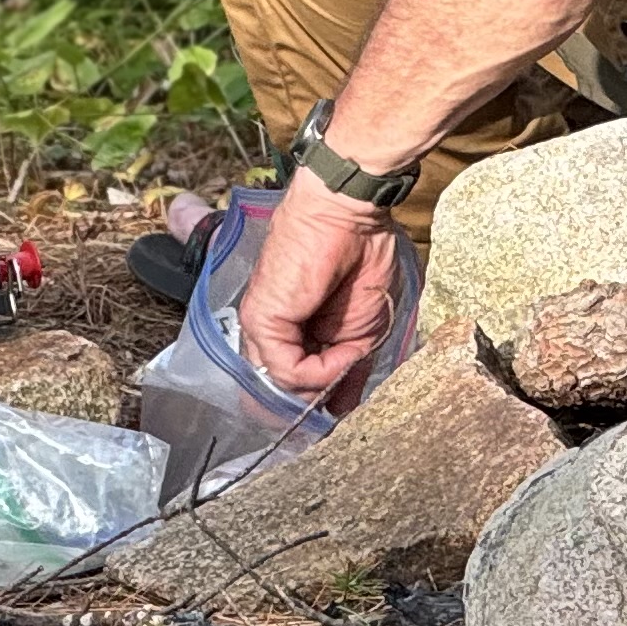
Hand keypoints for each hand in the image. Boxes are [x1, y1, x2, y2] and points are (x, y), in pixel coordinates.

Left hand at [238, 173, 404, 399]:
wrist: (353, 216)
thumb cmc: (364, 260)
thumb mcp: (362, 331)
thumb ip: (344, 370)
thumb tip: (339, 409)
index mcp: (293, 329)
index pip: (293, 381)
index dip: (317, 399)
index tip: (341, 408)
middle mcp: (272, 329)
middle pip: (281, 390)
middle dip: (314, 403)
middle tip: (341, 400)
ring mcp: (263, 325)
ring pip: (280, 386)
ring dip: (319, 387)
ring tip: (346, 362)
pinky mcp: (262, 320)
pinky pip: (286, 371)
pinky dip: (318, 374)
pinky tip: (338, 355)